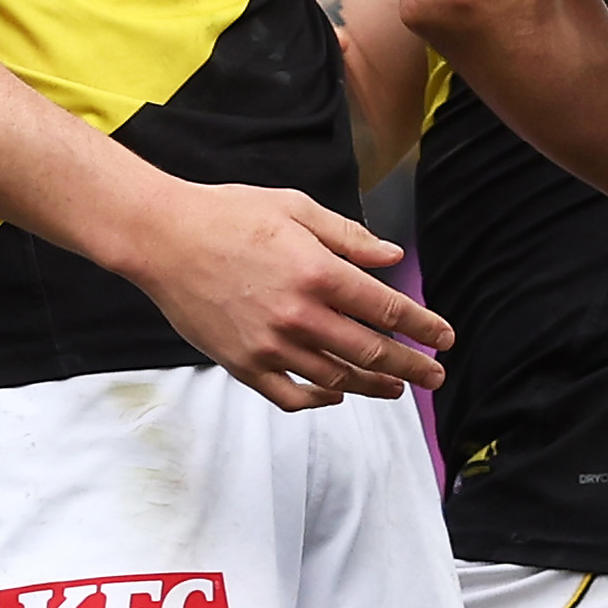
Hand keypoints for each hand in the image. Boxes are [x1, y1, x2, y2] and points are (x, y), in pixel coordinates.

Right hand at [117, 181, 452, 411]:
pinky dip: (319, 399)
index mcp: (320, 273)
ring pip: (336, 378)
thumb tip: (392, 257)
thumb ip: (349, 237)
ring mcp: (269, 345)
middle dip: (411, 366)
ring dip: (373, 385)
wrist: (163, 237)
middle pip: (371, 351)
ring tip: (395, 387)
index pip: (388, 310)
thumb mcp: (298, 208)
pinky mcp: (241, 363)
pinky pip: (289, 395)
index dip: (423, 327)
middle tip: (435, 375)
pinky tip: (337, 393)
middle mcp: (300, 315)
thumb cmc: (230, 214)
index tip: (444, 338)